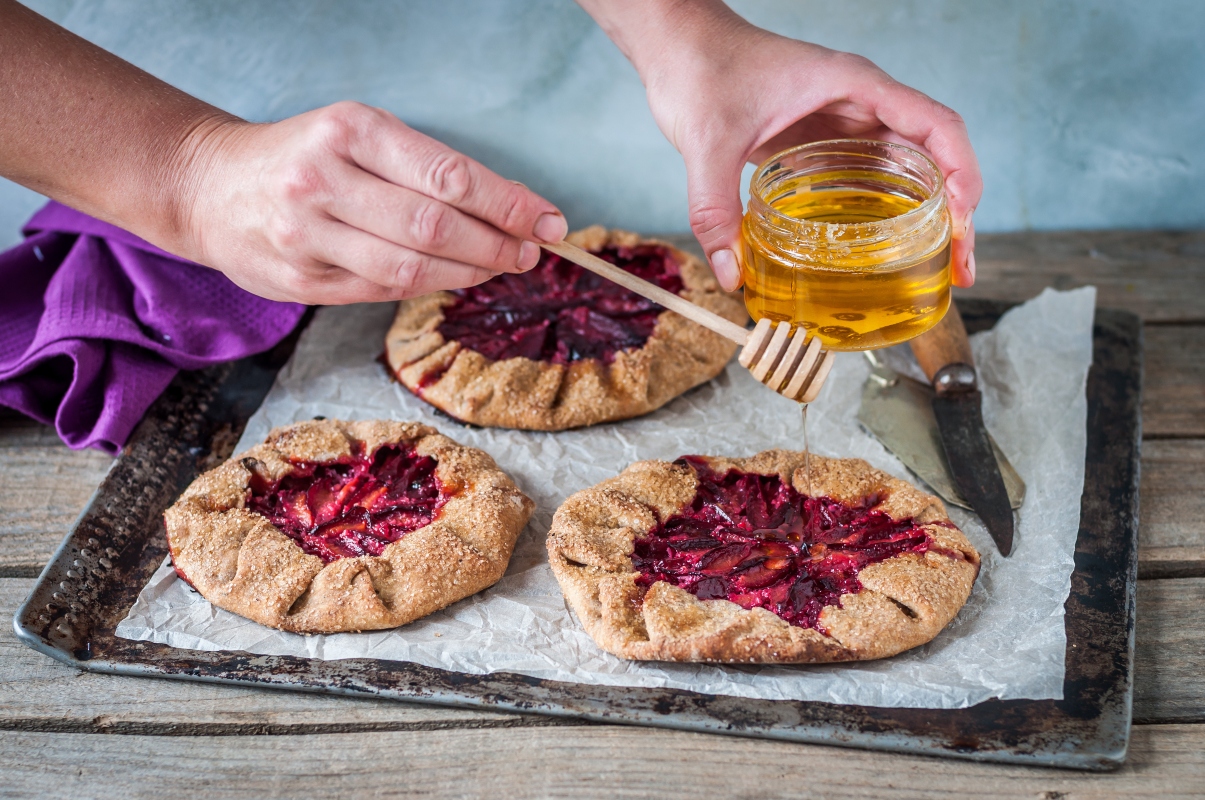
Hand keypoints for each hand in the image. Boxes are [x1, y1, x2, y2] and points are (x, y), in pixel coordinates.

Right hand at [178, 102, 567, 303]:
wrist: (209, 185)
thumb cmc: (305, 155)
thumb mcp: (358, 134)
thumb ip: (425, 169)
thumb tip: (512, 209)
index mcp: (348, 131)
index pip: (447, 175)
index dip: (507, 204)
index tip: (548, 220)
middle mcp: (323, 181)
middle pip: (434, 226)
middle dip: (496, 243)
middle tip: (531, 251)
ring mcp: (306, 236)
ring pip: (410, 267)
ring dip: (470, 271)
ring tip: (500, 265)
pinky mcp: (300, 281)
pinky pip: (383, 290)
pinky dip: (428, 285)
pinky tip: (453, 276)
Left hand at [581, 2, 980, 291]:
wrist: (678, 49)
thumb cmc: (701, 70)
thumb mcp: (706, 142)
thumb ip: (714, 208)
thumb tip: (732, 272)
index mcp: (854, 85)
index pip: (936, 126)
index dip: (962, 174)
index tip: (963, 224)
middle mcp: (859, 103)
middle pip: (932, 156)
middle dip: (954, 211)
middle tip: (959, 266)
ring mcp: (841, 124)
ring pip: (904, 170)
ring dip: (925, 216)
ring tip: (934, 268)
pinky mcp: (818, 144)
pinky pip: (866, 179)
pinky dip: (884, 213)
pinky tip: (880, 253)